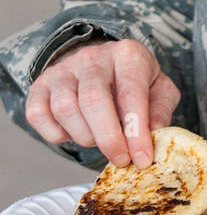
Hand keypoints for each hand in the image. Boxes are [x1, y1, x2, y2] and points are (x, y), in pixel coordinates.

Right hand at [25, 39, 179, 167]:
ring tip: (99, 139)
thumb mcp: (159, 90)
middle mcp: (93, 57)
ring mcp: (63, 70)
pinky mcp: (40, 85)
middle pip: (93, 100)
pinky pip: (39, 116)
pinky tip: (74, 132)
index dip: (136, 131)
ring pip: (65, 109)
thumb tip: (153, 135)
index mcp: (128, 55)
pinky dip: (56, 134)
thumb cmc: (132, 81)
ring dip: (84, 136)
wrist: (101, 64)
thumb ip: (160, 111)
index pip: (131, 94)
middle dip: (108, 139)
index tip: (142, 158)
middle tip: (120, 159)